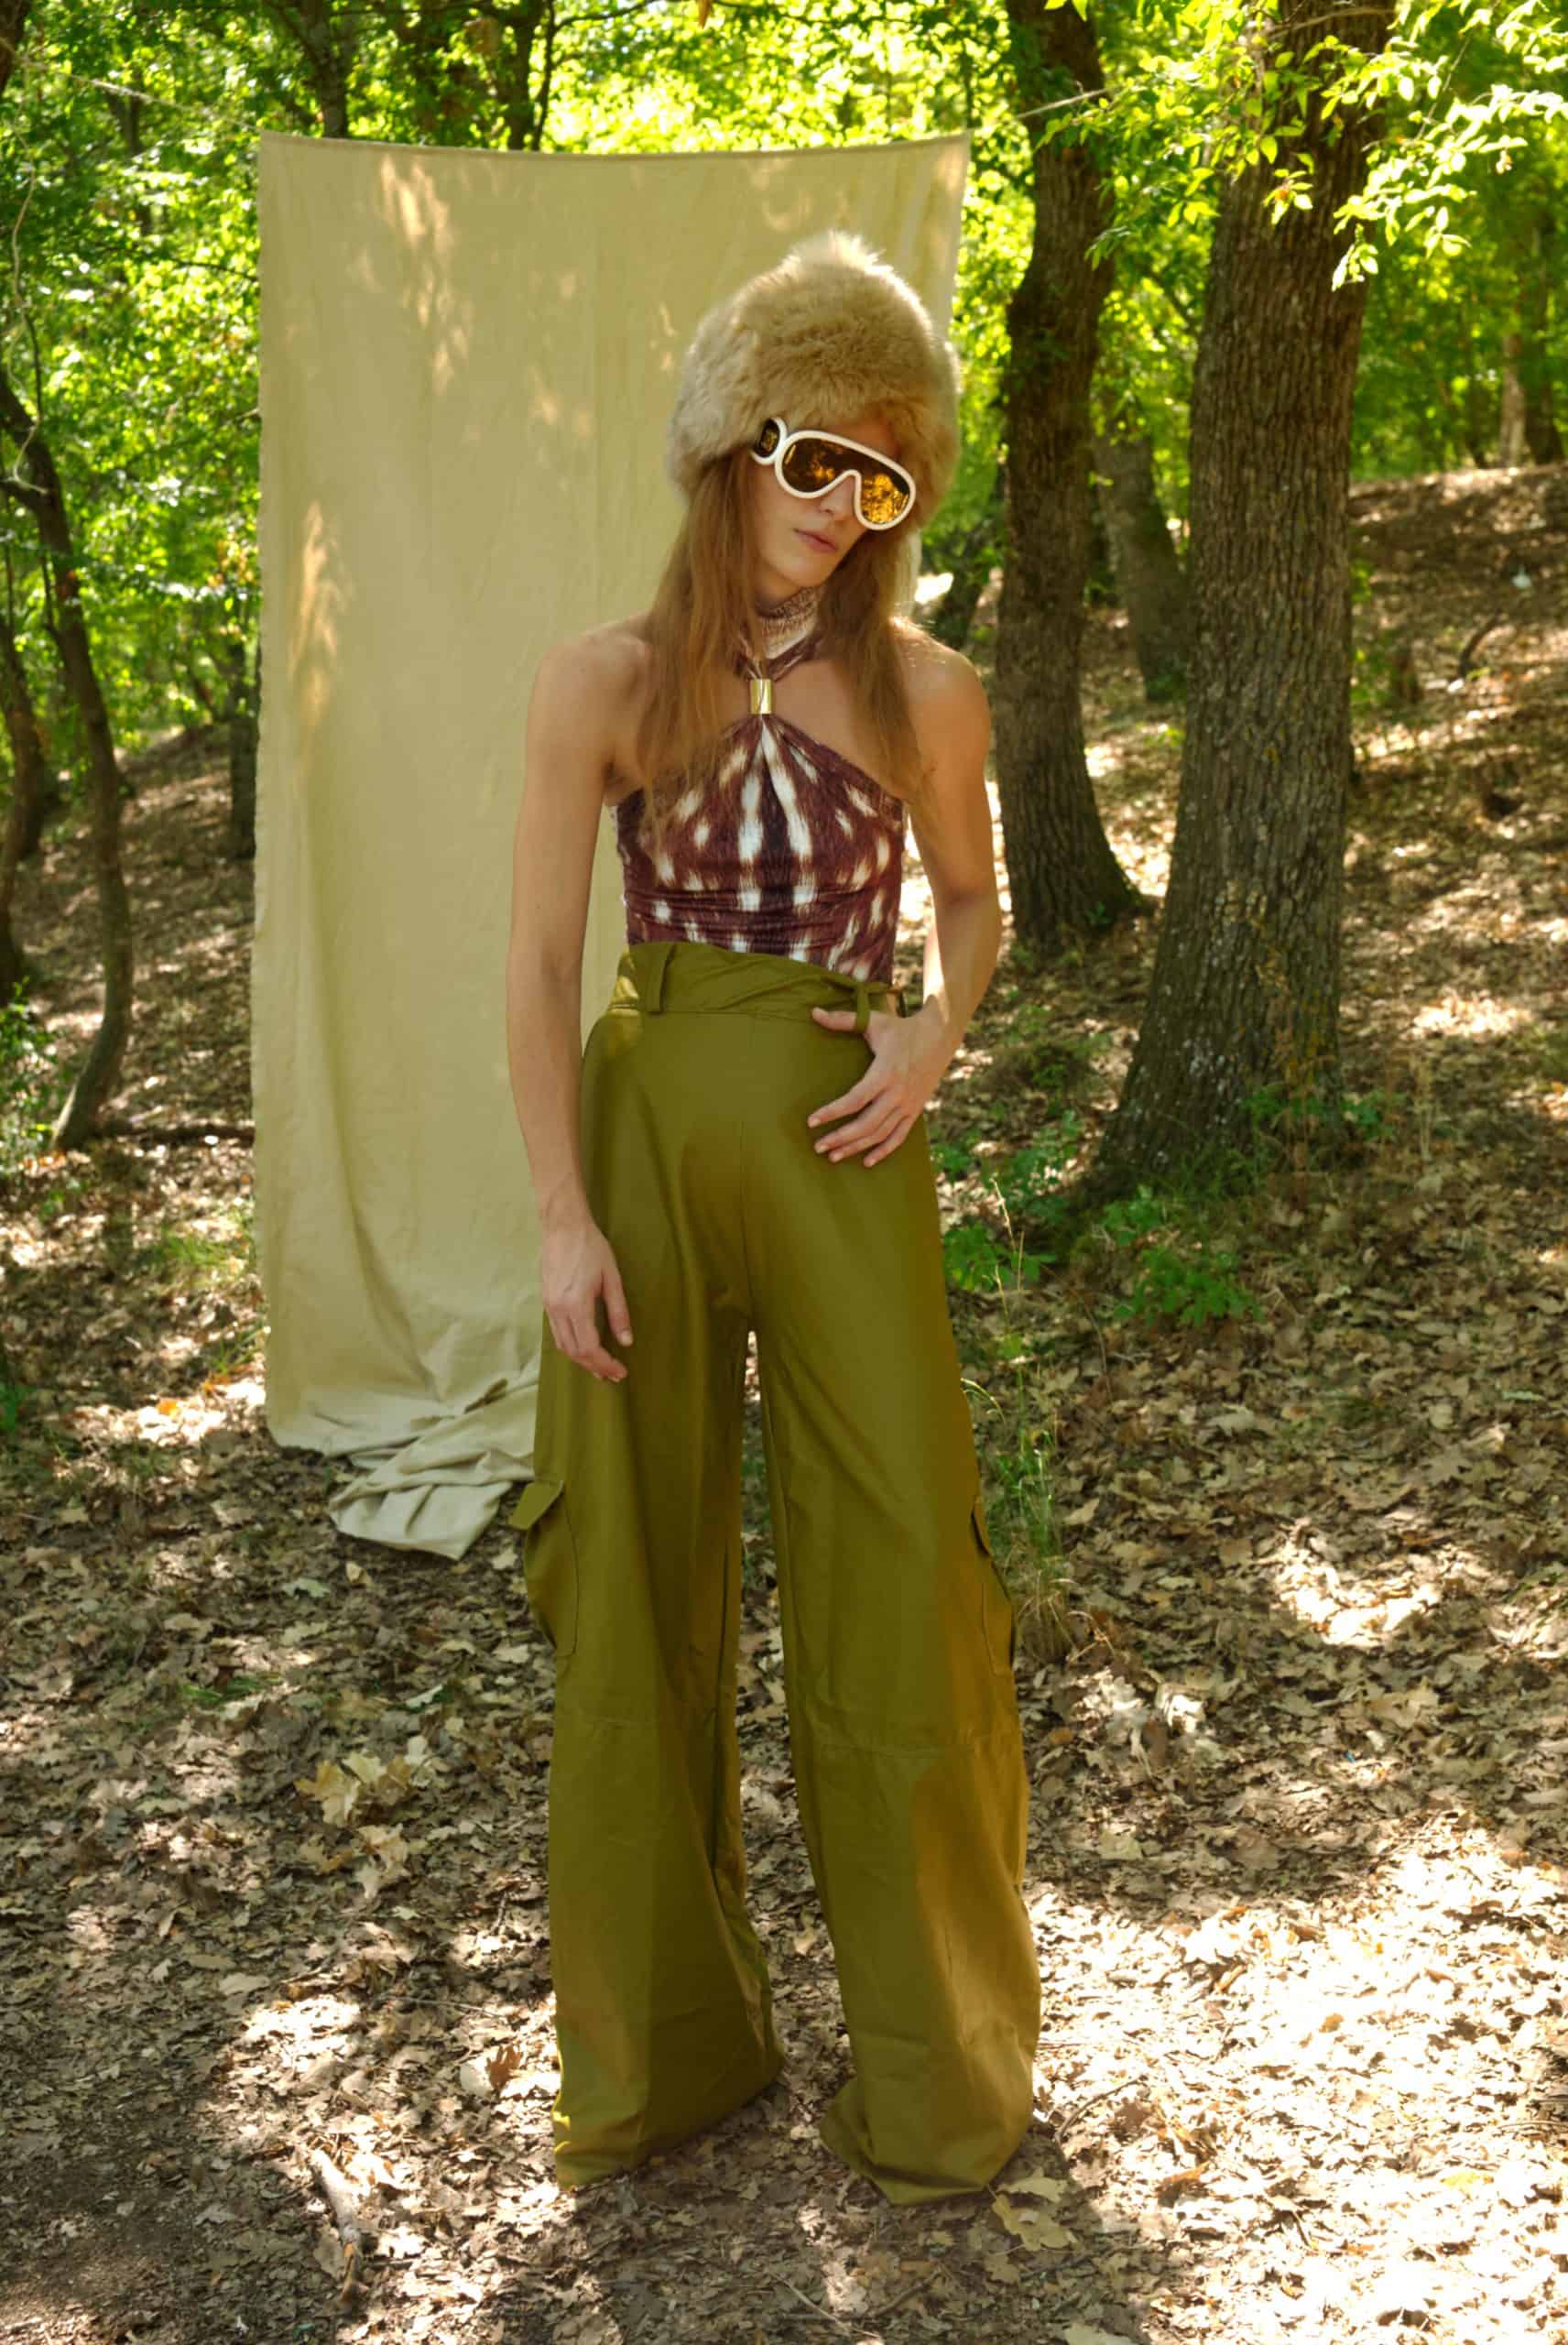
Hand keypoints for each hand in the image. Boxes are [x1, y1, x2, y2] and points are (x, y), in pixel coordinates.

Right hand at [541, 1216, 633, 1380]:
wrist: (563, 1226)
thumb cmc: (591, 1247)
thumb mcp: (612, 1278)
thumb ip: (619, 1312)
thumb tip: (626, 1341)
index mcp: (576, 1305)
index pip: (589, 1347)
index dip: (605, 1364)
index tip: (620, 1372)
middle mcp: (558, 1310)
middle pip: (574, 1352)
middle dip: (594, 1367)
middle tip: (614, 1375)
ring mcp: (549, 1307)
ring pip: (563, 1345)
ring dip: (581, 1360)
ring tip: (600, 1368)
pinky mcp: (546, 1302)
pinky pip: (557, 1333)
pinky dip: (571, 1347)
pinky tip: (584, 1348)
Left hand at [805, 1000, 948, 1166]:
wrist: (940, 1036)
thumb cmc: (901, 1028)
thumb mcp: (873, 1021)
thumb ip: (842, 1020)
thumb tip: (813, 1013)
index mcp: (885, 1073)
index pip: (855, 1099)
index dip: (832, 1112)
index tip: (811, 1121)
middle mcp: (898, 1093)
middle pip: (866, 1124)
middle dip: (840, 1138)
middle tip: (818, 1147)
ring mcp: (908, 1104)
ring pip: (880, 1134)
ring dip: (856, 1147)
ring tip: (833, 1156)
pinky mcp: (915, 1110)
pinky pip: (899, 1137)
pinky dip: (883, 1151)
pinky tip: (866, 1162)